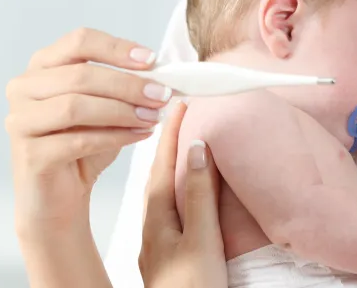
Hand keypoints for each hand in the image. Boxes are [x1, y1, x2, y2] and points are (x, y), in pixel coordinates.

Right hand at [6, 28, 170, 237]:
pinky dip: (115, 137)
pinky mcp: (29, 155)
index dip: (117, 48)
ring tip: (153, 117)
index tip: (152, 60)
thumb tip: (161, 73)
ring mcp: (20, 121)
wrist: (60, 196)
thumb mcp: (105, 106)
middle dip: (127, 85)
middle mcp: (23, 88)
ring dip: (122, 110)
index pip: (79, 41)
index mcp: (42, 66)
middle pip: (80, 75)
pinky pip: (78, 140)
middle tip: (161, 94)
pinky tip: (140, 135)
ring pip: (76, 106)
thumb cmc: (83, 145)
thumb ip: (124, 85)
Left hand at [139, 102, 228, 287]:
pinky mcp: (169, 256)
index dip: (172, 131)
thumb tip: (196, 149)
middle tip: (180, 111)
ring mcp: (160, 241)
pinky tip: (184, 189)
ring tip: (183, 140)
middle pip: (160, 173)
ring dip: (173, 164)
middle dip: (169, 141)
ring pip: (163, 191)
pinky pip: (170, 208)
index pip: (164, 162)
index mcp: (159, 217)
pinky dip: (177, 188)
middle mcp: (154, 226)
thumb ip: (199, 195)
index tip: (180, 101)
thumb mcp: (202, 241)